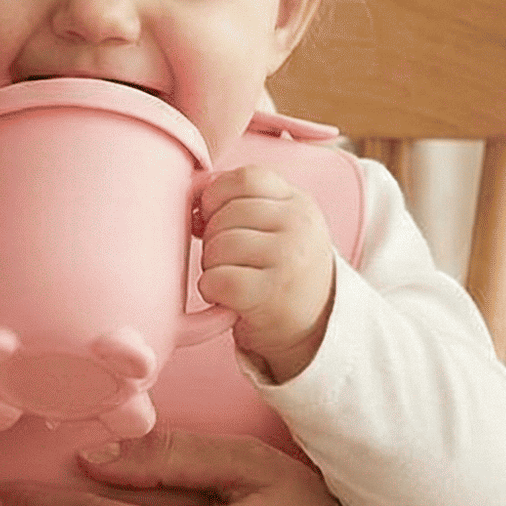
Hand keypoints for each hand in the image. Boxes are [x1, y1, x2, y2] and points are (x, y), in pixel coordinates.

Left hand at [195, 165, 335, 382]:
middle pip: (226, 214)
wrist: (313, 327)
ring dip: (211, 265)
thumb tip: (193, 191)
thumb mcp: (278, 226)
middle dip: (212, 237)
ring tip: (231, 276)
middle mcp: (300, 226)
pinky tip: (226, 296)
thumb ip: (243, 200)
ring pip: (218, 246)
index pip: (246, 178)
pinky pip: (217, 279)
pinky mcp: (272, 294)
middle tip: (228, 258)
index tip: (213, 216)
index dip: (217, 195)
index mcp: (299, 203)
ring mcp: (289, 259)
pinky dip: (211, 289)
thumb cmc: (281, 270)